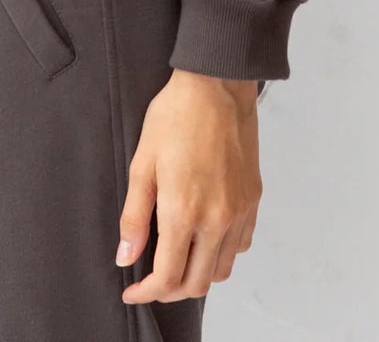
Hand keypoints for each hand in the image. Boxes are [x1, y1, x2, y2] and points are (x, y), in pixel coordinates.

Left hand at [115, 70, 261, 303]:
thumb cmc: (175, 116)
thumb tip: (125, 256)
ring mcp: (239, 211)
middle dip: (170, 291)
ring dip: (197, 276)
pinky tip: (204, 238)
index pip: (167, 277)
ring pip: (221, 269)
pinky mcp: (252, 200)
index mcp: (185, 212)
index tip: (132, 290)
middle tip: (151, 281)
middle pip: (197, 283)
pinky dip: (221, 254)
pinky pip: (240, 245)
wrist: (216, 86)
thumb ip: (135, 215)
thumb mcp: (142, 162)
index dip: (146, 291)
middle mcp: (217, 220)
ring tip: (177, 261)